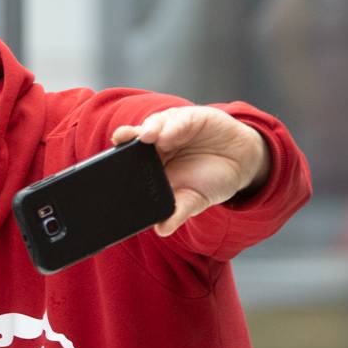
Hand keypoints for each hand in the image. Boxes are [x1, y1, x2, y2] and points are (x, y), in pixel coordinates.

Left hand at [110, 106, 271, 236]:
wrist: (242, 163)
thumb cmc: (209, 181)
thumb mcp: (194, 200)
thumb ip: (178, 212)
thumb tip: (162, 230)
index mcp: (150, 164)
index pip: (128, 158)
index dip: (116, 157)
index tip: (106, 162)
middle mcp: (157, 144)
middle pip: (136, 137)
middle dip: (127, 136)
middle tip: (120, 138)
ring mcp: (173, 129)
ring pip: (155, 124)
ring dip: (150, 128)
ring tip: (148, 136)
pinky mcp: (192, 118)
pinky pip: (180, 119)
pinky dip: (173, 125)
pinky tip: (170, 134)